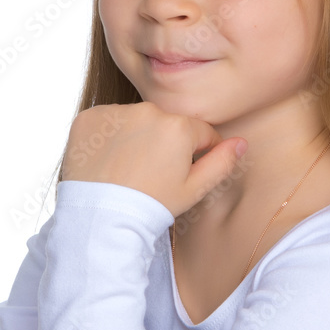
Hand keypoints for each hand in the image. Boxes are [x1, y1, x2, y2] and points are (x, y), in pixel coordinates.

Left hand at [60, 101, 247, 217]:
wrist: (99, 219)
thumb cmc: (149, 206)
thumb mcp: (193, 190)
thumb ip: (221, 162)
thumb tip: (241, 143)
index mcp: (178, 126)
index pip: (198, 132)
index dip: (195, 152)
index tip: (181, 170)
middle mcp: (147, 110)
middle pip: (164, 124)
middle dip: (162, 143)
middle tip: (149, 174)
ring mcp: (115, 112)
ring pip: (133, 120)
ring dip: (133, 137)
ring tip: (125, 169)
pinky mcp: (88, 118)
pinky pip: (105, 122)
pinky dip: (106, 137)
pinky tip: (105, 161)